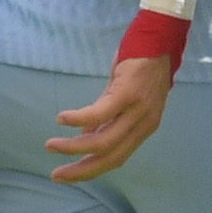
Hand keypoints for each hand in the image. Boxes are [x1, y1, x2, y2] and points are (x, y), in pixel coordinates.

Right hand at [48, 51, 172, 183]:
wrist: (160, 36)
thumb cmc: (141, 64)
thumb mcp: (126, 96)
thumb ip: (108, 117)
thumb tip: (85, 135)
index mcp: (143, 127)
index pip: (117, 158)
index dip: (91, 170)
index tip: (68, 176)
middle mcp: (143, 124)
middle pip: (110, 156)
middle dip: (81, 169)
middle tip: (56, 175)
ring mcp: (138, 110)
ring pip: (103, 140)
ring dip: (74, 147)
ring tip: (51, 146)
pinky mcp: (128, 93)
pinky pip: (99, 113)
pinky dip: (78, 119)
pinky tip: (61, 119)